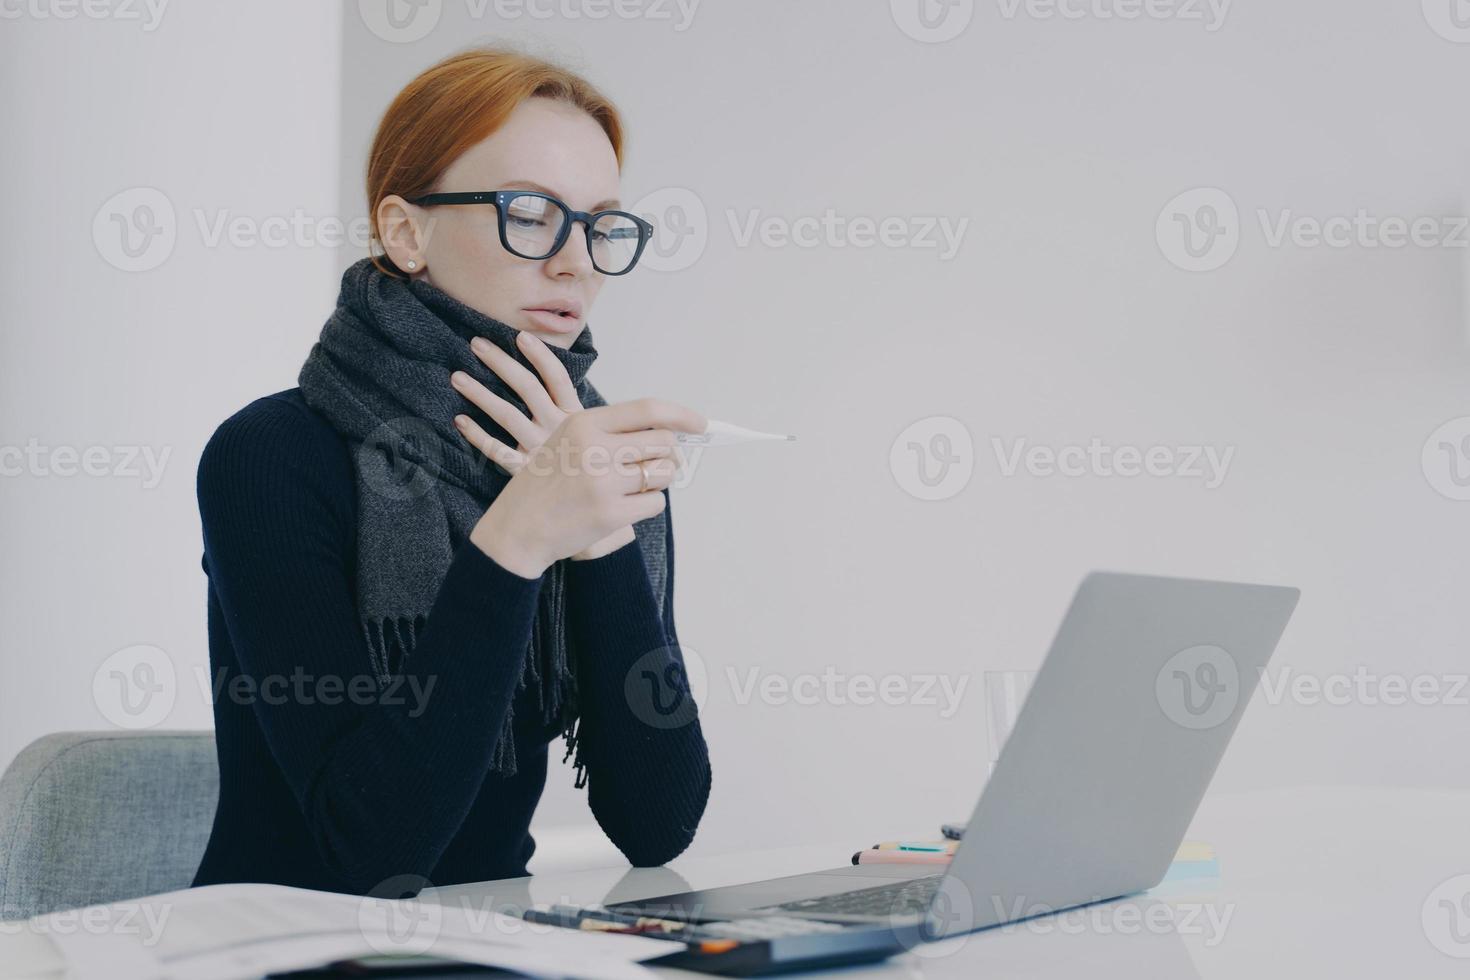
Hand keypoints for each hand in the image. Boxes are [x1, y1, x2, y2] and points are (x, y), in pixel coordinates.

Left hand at [450, 330, 634, 559]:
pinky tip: (459, 420)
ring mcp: (538, 450)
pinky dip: (477, 436)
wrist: (597, 526)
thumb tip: (643, 410)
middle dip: (501, 364)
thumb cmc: (610, 485)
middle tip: (477, 342)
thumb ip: (624, 432)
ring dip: (480, 394)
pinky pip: (497, 452)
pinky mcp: (526, 471)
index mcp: (580, 420)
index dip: (540, 356)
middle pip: (525, 388)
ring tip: (457, 376)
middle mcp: (556, 429)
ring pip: (505, 415)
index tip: (521, 336)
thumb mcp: (621, 450)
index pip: (558, 379)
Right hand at [468, 399, 705, 577]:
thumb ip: (611, 432)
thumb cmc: (547, 483)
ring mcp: (603, 483)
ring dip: (659, 481)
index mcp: (583, 424)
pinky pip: (655, 504)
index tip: (699, 424)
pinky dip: (648, 505)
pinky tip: (625, 507)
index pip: (648, 410)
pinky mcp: (610, 515)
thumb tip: (670, 432)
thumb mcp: (567, 440)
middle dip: (670, 455)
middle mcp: (594, 449)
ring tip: (634, 487)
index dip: (681, 415)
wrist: (517, 529)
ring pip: (663, 474)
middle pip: (663, 443)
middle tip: (659, 465)